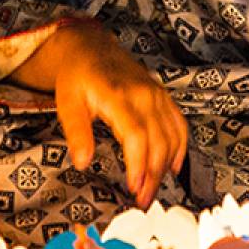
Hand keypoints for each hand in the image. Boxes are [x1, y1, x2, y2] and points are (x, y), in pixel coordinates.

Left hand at [43, 22, 187, 206]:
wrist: (92, 48)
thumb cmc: (78, 77)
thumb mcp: (67, 103)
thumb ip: (77, 133)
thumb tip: (82, 162)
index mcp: (119, 96)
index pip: (137, 136)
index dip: (139, 164)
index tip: (134, 187)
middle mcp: (144, 95)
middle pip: (159, 141)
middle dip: (153, 175)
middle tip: (142, 200)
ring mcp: (158, 95)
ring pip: (173, 137)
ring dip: (166, 167)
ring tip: (152, 189)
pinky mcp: (163, 97)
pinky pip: (180, 125)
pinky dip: (180, 148)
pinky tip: (172, 168)